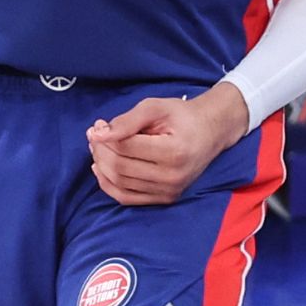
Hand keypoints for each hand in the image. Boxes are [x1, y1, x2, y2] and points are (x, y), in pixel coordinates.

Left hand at [85, 85, 247, 205]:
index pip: (126, 148)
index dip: (105, 136)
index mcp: (174, 152)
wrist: (210, 132)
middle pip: (120, 167)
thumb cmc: (182, 116)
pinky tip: (101, 168)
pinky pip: (127, 198)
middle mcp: (172, 177)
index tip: (97, 125)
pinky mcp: (165, 199)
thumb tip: (98, 134)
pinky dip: (108, 185)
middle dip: (100, 150)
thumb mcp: (156, 107)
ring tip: (98, 147)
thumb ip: (127, 120)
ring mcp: (169, 191)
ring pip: (120, 184)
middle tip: (94, 134)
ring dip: (101, 165)